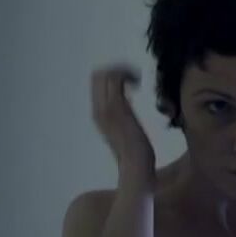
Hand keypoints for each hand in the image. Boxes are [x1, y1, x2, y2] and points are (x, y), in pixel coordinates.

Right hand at [91, 65, 155, 186]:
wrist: (136, 167)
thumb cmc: (136, 156)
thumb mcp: (126, 132)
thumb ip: (123, 116)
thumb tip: (129, 101)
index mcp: (99, 115)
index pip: (97, 84)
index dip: (114, 76)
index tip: (132, 83)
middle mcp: (98, 110)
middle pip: (97, 75)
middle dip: (118, 69)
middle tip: (136, 78)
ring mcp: (105, 109)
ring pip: (104, 74)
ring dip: (124, 70)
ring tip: (138, 80)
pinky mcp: (115, 108)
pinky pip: (114, 79)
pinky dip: (127, 74)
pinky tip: (138, 83)